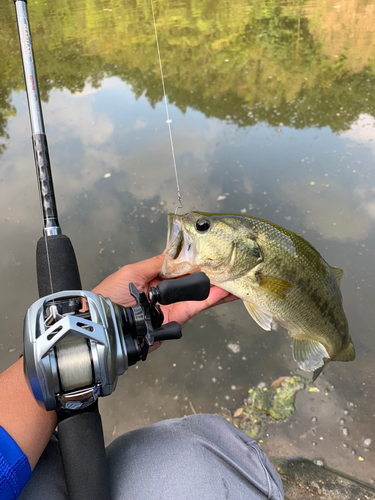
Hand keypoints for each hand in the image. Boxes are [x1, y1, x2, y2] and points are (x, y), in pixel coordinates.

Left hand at [92, 255, 236, 349]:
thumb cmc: (112, 295)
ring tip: (235, 279)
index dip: (195, 259)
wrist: (106, 329)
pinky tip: (225, 292)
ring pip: (198, 293)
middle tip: (231, 265)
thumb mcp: (132, 272)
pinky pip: (196, 307)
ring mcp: (172, 305)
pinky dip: (211, 299)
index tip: (212, 252)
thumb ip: (157, 263)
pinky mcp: (176, 319)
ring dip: (216, 286)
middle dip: (210, 272)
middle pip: (192, 279)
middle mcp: (165, 290)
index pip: (179, 265)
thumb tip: (180, 256)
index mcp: (153, 276)